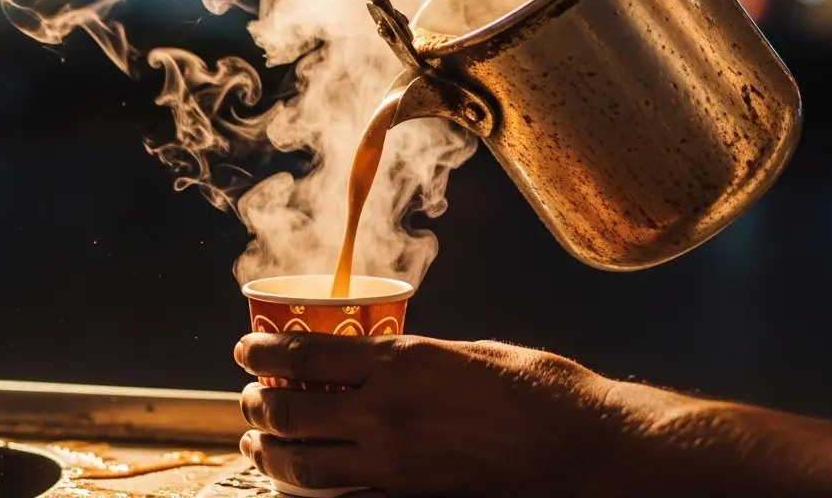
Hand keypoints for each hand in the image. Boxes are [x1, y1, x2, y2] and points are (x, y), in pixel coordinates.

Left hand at [234, 333, 710, 496]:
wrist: (585, 451)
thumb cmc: (541, 392)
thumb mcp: (471, 352)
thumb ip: (416, 358)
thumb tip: (380, 359)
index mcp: (401, 363)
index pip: (303, 356)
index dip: (261, 351)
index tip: (245, 348)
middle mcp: (386, 416)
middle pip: (289, 414)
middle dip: (255, 404)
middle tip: (247, 397)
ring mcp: (394, 469)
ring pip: (303, 468)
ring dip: (269, 454)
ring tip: (256, 443)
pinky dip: (310, 494)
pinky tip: (302, 486)